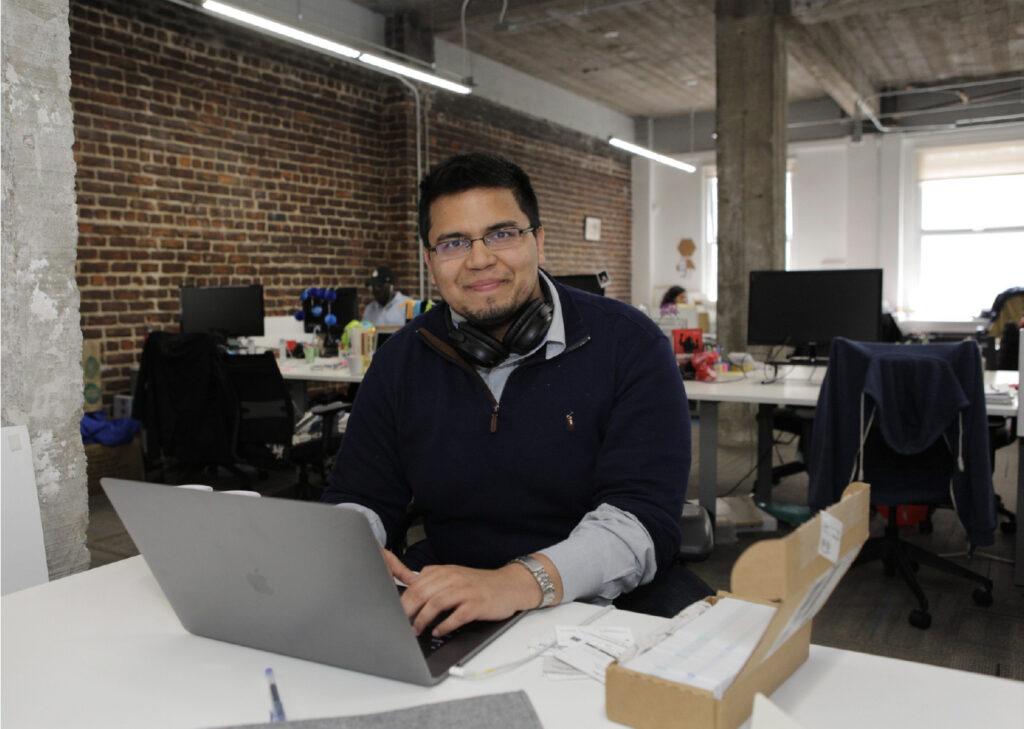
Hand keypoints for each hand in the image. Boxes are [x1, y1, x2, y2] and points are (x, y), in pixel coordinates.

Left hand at [379, 550, 559, 636]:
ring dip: (423, 618)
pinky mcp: (477, 604)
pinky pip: (457, 615)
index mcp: (446, 572)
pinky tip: (438, 631)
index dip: (404, 599)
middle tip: (402, 624)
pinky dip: (445, 624)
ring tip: (417, 630)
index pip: (417, 584)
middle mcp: (454, 578)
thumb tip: (411, 585)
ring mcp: (466, 591)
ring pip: (437, 603)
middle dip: (409, 610)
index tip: (395, 612)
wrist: (509, 585)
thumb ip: (435, 578)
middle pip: (424, 592)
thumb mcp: (456, 575)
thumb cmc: (480, 584)